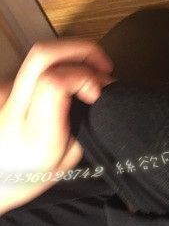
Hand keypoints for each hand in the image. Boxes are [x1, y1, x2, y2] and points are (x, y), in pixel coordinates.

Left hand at [0, 40, 113, 214]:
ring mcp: (3, 94)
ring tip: (85, 77)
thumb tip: (99, 92)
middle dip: (82, 49)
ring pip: (40, 57)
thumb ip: (84, 123)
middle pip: (43, 55)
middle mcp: (14, 108)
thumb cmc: (26, 175)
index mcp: (35, 132)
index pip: (54, 82)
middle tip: (102, 64)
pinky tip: (64, 87)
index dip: (83, 77)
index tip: (97, 92)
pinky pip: (35, 70)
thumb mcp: (68, 159)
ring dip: (71, 59)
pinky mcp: (1, 89)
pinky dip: (57, 71)